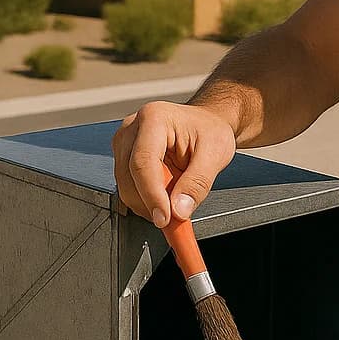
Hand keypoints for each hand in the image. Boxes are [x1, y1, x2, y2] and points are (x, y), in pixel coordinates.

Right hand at [110, 101, 236, 226]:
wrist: (204, 124)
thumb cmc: (209, 130)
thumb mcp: (215, 153)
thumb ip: (197, 183)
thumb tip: (179, 210)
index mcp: (154, 119)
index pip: (143, 162)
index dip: (151, 195)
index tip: (165, 218)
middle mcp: (132, 128)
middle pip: (129, 177)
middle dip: (150, 204)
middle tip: (175, 221)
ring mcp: (124, 142)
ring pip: (126, 186)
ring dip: (148, 203)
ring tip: (175, 201)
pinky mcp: (123, 156)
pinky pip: (128, 187)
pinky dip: (146, 200)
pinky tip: (165, 197)